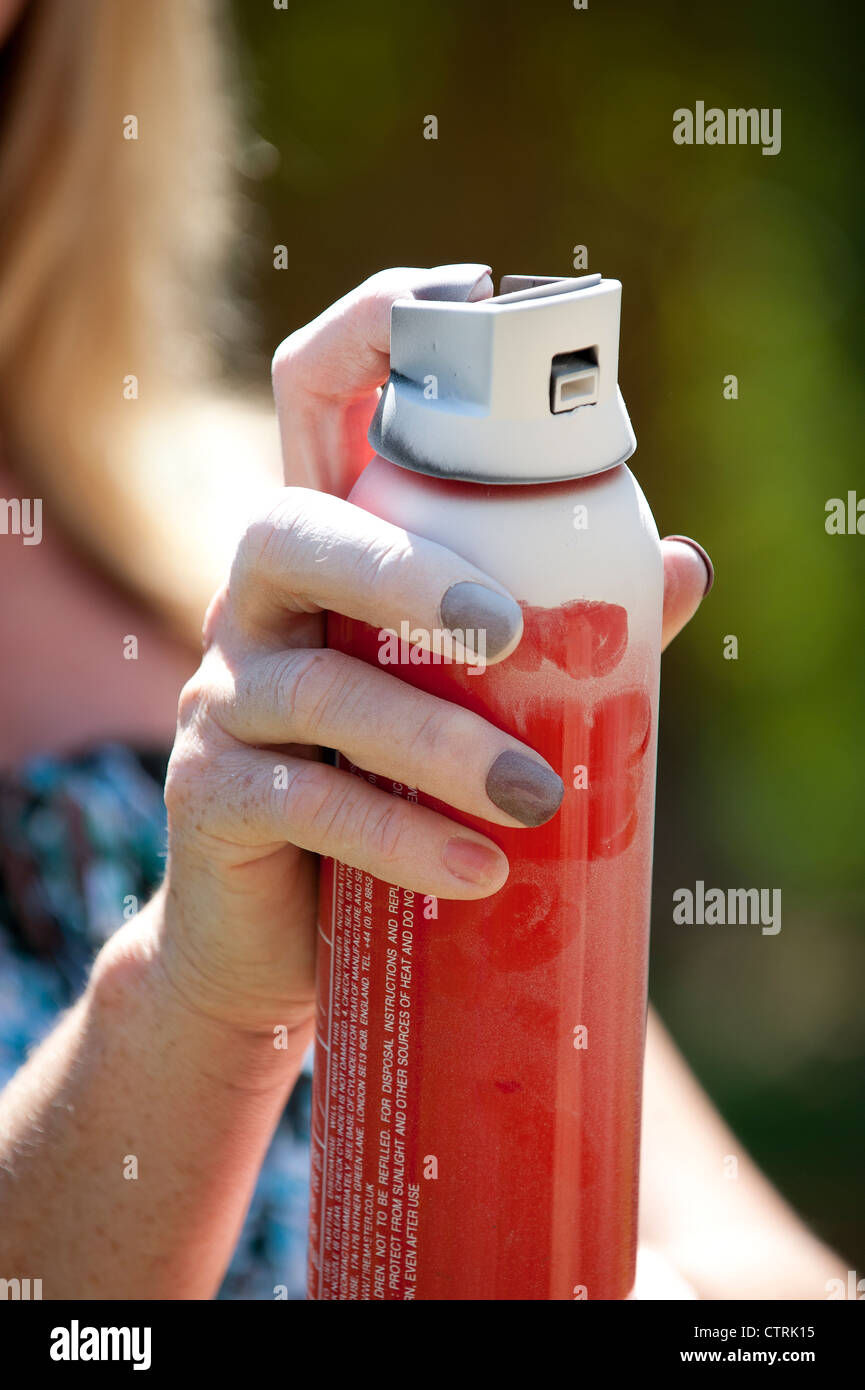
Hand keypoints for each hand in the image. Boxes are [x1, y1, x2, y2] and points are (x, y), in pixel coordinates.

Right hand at [156, 266, 713, 1041]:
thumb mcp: (464, 695)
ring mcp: (220, 700)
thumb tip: (679, 566)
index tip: (465, 303)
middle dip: (402, 568)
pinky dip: (402, 836)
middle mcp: (252, 604)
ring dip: (437, 742)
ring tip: (536, 800)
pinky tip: (480, 871)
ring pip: (317, 690)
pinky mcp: (209, 799)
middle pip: (292, 532)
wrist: (287, 934)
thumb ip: (562, 629)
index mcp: (325, 554)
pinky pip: (303, 804)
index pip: (311, 399)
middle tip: (507, 632)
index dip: (369, 332)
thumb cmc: (387, 789)